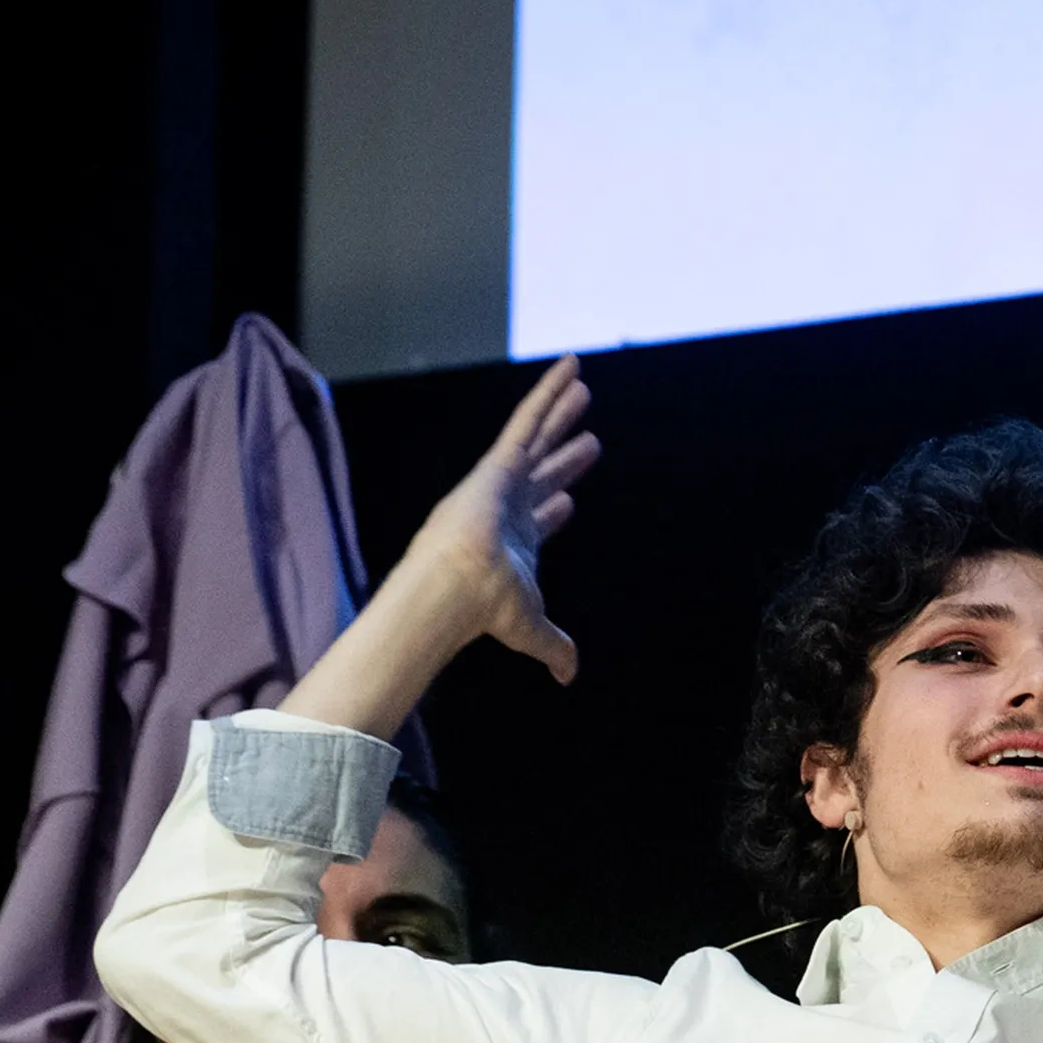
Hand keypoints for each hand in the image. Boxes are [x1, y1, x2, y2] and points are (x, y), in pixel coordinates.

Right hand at [402, 352, 599, 683]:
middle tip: (587, 440)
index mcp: (514, 545)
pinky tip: (571, 369)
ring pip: (538, 436)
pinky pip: (530, 417)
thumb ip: (554, 647)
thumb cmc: (486, 609)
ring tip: (582, 387)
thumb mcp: (532, 629)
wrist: (455, 587)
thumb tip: (569, 674)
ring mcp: (503, 481)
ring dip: (560, 413)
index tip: (567, 500)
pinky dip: (550, 392)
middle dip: (564, 457)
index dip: (555, 510)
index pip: (538, 521)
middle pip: (543, 473)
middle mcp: (508, 508)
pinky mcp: (501, 462)